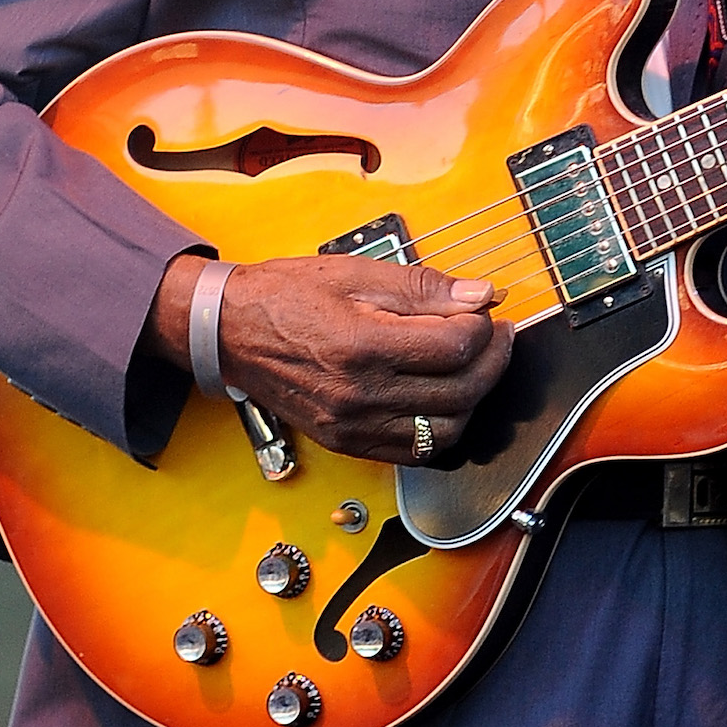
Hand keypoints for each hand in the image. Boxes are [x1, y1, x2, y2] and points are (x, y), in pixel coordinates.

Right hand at [151, 252, 512, 463]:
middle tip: (496, 334)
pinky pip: (415, 453)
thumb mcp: (359, 273)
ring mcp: (352, 426)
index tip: (485, 310)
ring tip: (473, 365)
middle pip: (460, 392)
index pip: (455, 348)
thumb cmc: (289, 295)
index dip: (483, 327)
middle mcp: (359, 395)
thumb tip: (481, 296)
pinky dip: (442, 429)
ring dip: (474, 398)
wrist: (230, 331)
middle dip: (492, 360)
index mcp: (362, 345)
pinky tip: (445, 398)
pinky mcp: (348, 443)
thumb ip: (426, 288)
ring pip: (446, 432)